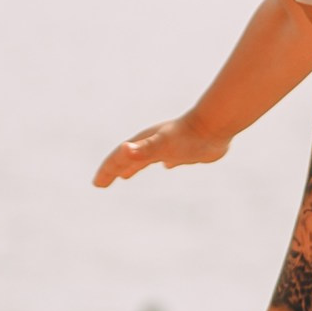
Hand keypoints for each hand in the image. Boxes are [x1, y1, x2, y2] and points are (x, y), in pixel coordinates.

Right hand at [92, 116, 229, 188]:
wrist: (214, 126)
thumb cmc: (187, 136)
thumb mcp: (161, 145)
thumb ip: (143, 150)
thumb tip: (123, 150)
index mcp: (144, 143)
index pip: (119, 158)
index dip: (107, 171)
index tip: (97, 184)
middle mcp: (153, 144)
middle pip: (128, 159)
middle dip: (114, 170)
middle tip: (102, 183)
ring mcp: (169, 147)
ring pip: (146, 159)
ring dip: (134, 167)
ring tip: (126, 175)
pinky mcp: (185, 151)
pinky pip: (167, 158)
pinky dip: (163, 163)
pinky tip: (167, 165)